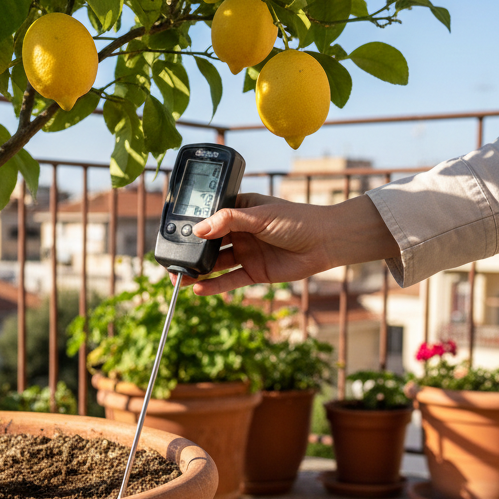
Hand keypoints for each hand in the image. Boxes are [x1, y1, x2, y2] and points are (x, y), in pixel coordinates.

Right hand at [181, 193, 399, 295]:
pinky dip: (214, 285)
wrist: (326, 242)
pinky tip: (199, 288)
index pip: (209, 218)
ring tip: (179, 279)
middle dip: (191, 252)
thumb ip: (228, 221)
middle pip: (209, 243)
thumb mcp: (260, 215)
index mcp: (239, 211)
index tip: (176, 234)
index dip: (193, 226)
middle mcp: (240, 232)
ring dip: (198, 271)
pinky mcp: (254, 273)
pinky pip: (230, 280)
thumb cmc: (297, 220)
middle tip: (172, 261)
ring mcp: (246, 253)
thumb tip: (199, 229)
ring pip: (216, 263)